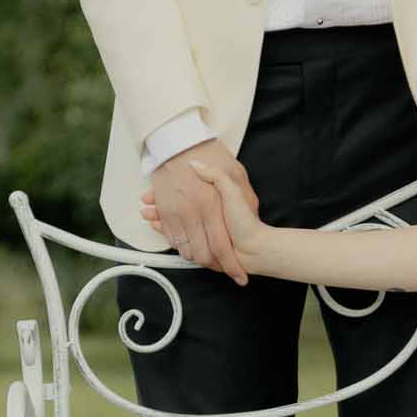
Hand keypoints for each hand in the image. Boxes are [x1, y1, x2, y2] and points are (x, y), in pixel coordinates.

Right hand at [145, 141, 258, 285]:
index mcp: (213, 204)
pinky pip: (170, 237)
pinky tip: (187, 241)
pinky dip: (177, 243)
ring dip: (195, 255)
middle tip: (222, 266)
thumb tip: (252, 214)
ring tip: (206, 255)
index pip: (223, 247)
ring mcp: (176, 212)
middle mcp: (193, 211)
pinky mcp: (163, 210)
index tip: (239, 276)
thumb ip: (246, 197)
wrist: (177, 140)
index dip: (232, 266)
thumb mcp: (236, 171)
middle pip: (201, 254)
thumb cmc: (209, 154)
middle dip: (213, 265)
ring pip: (184, 249)